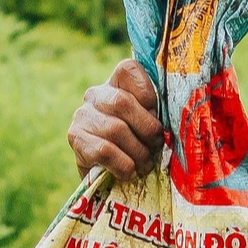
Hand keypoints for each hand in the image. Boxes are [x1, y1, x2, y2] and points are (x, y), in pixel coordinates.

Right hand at [68, 59, 163, 180]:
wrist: (106, 178)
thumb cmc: (136, 147)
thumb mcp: (149, 125)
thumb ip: (156, 114)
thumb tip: (171, 123)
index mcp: (116, 83)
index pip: (129, 69)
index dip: (148, 92)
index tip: (156, 115)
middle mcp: (95, 94)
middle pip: (122, 102)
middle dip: (146, 129)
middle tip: (156, 146)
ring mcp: (82, 115)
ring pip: (115, 129)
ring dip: (137, 152)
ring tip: (145, 165)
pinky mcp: (75, 138)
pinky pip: (104, 150)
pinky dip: (123, 165)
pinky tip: (129, 172)